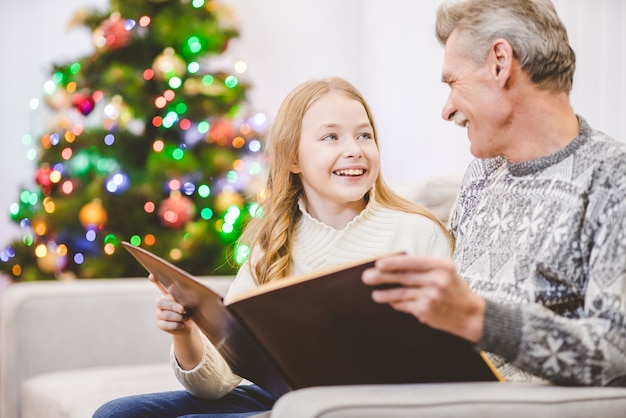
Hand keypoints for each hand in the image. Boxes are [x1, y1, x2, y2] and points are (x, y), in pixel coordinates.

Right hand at [149, 274, 203, 369]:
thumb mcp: (193, 301)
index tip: (152, 275)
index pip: (160, 284)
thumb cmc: (192, 309)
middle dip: (173, 306)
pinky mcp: (161, 325)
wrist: (190, 326)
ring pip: (164, 315)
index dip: (155, 280)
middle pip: (161, 302)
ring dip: (177, 317)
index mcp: (169, 294)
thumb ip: (192, 295)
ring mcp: (159, 314)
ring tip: (186, 318)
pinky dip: (175, 325)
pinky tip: (182, 324)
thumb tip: (200, 291)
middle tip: (183, 309)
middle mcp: (161, 303)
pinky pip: (165, 325)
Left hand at [361, 254, 484, 342]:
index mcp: (442, 265)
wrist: (472, 315)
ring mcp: (431, 296)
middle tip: (367, 277)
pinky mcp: (426, 310)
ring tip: (375, 294)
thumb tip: (395, 266)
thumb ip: (424, 268)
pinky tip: (391, 302)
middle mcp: (437, 279)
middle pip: (404, 277)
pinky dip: (397, 304)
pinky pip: (406, 306)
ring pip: (401, 293)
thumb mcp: (446, 272)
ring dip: (385, 294)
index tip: (379, 263)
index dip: (394, 262)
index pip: (413, 261)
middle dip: (382, 277)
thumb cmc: (455, 290)